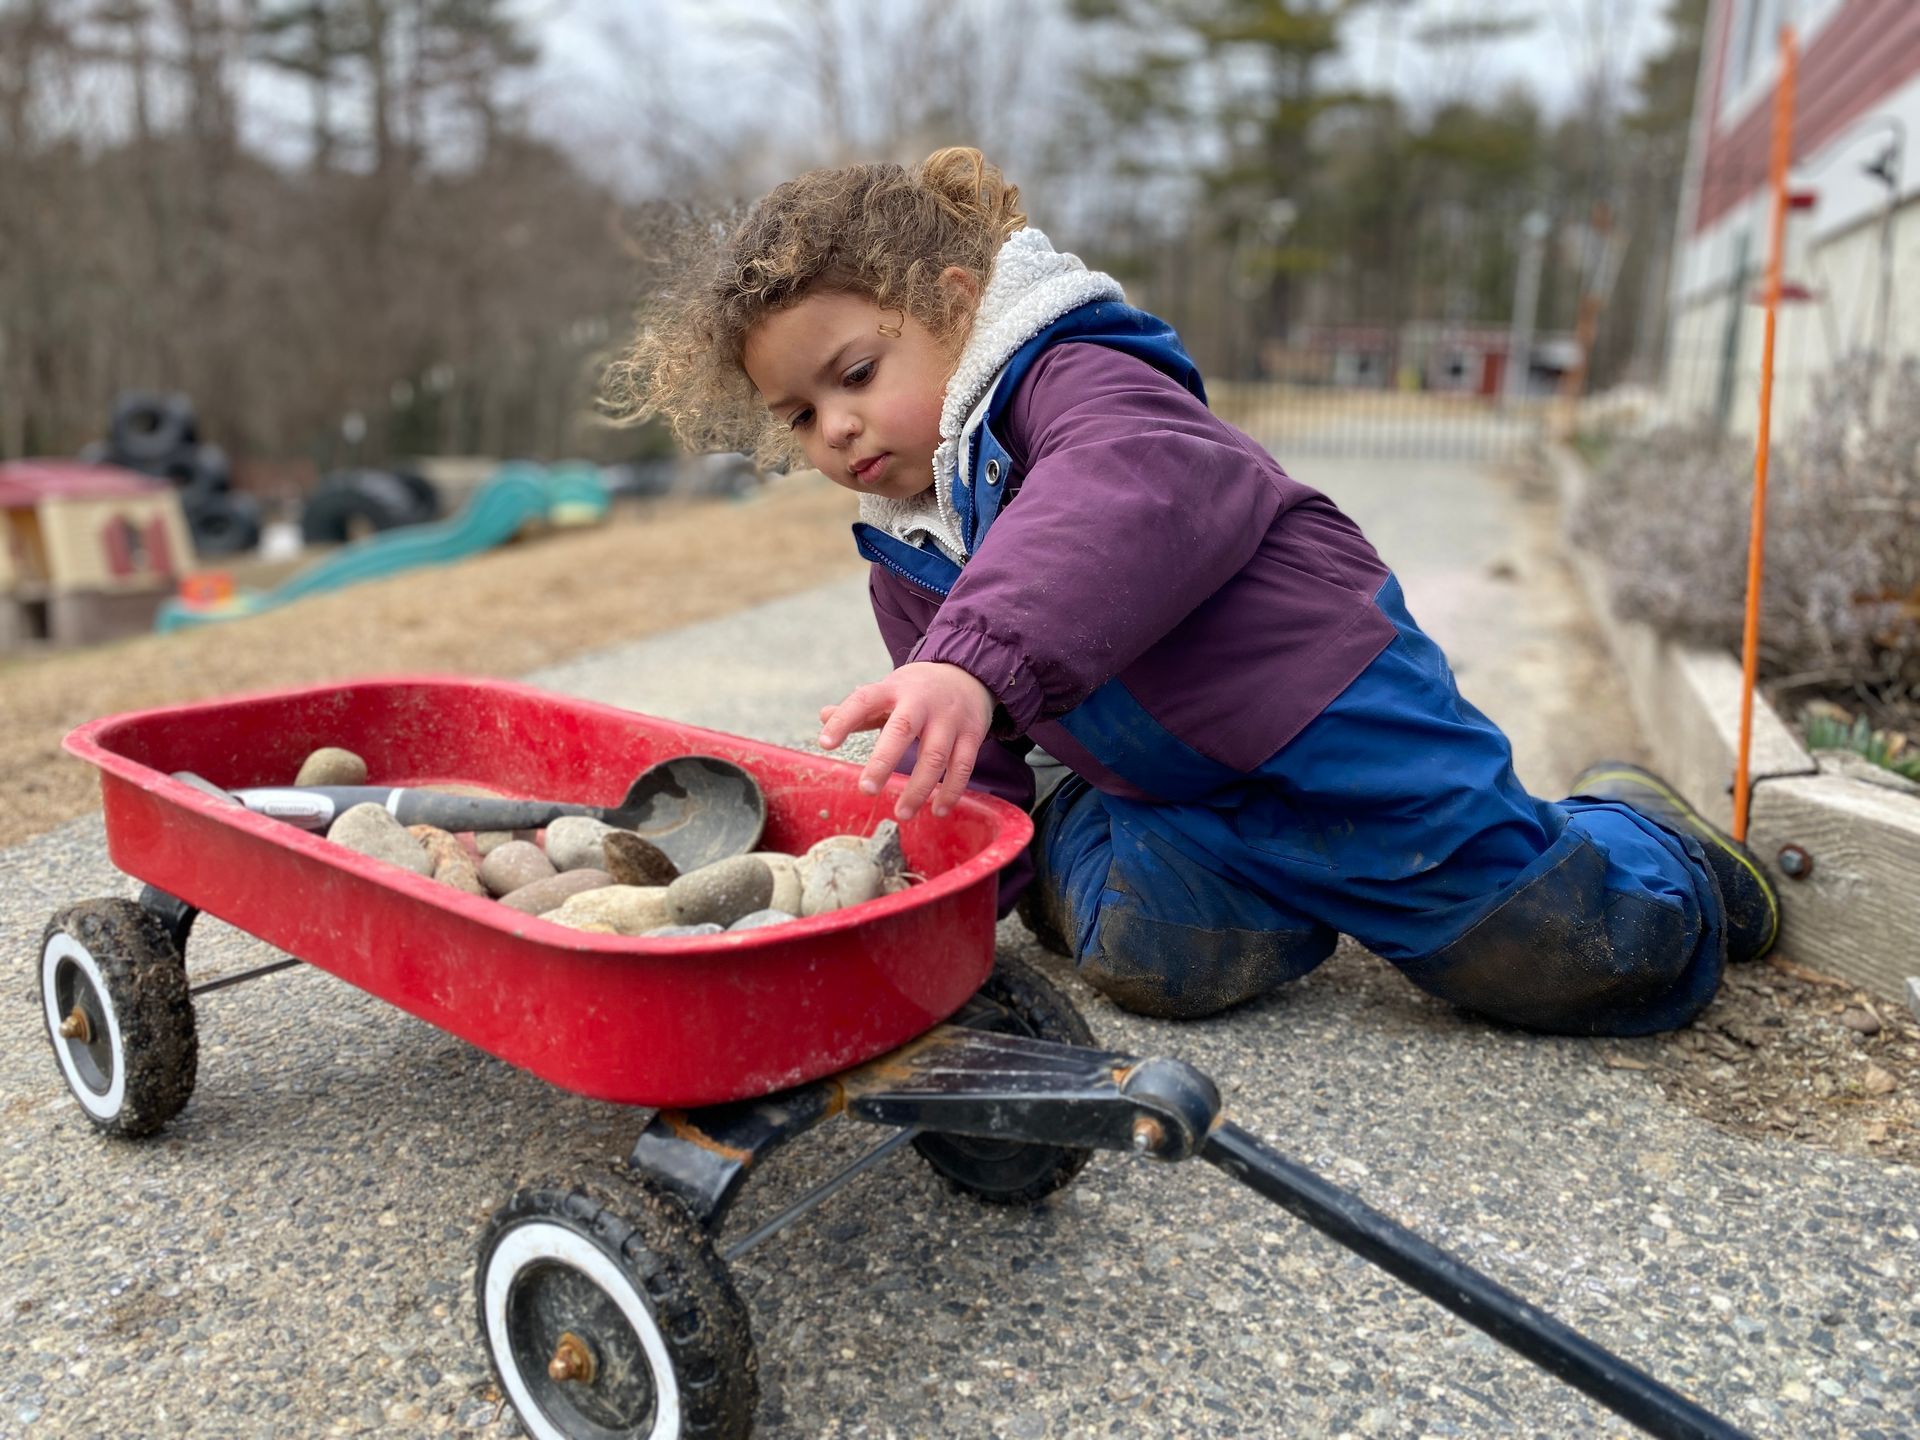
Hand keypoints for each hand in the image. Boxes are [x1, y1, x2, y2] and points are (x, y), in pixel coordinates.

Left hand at [818, 662, 993, 819]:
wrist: (969, 673)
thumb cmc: (919, 689)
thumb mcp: (889, 689)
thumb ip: (860, 707)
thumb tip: (823, 716)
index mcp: (894, 689)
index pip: (863, 700)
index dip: (843, 721)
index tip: (824, 743)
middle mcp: (922, 702)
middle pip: (902, 730)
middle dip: (883, 761)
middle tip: (866, 790)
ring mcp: (949, 719)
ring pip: (935, 755)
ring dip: (919, 788)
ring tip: (902, 813)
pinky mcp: (972, 734)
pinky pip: (962, 766)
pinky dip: (951, 790)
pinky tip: (938, 809)